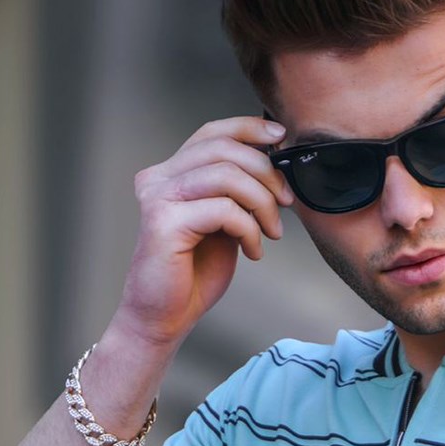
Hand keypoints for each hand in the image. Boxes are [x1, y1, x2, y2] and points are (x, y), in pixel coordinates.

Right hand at [116, 114, 296, 348]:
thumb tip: (274, 166)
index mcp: (171, 173)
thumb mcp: (223, 223)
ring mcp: (158, 197)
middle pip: (223, 149)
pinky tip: (253, 251)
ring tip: (271, 233)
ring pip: (227, 176)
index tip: (281, 139)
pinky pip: (224, 209)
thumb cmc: (193, 273)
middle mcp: (158, 178)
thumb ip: (237, 193)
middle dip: (266, 173)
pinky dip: (249, 229)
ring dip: (262, 204)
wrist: (164, 316)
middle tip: (286, 203)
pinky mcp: (163, 222)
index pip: (211, 133)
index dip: (249, 129)